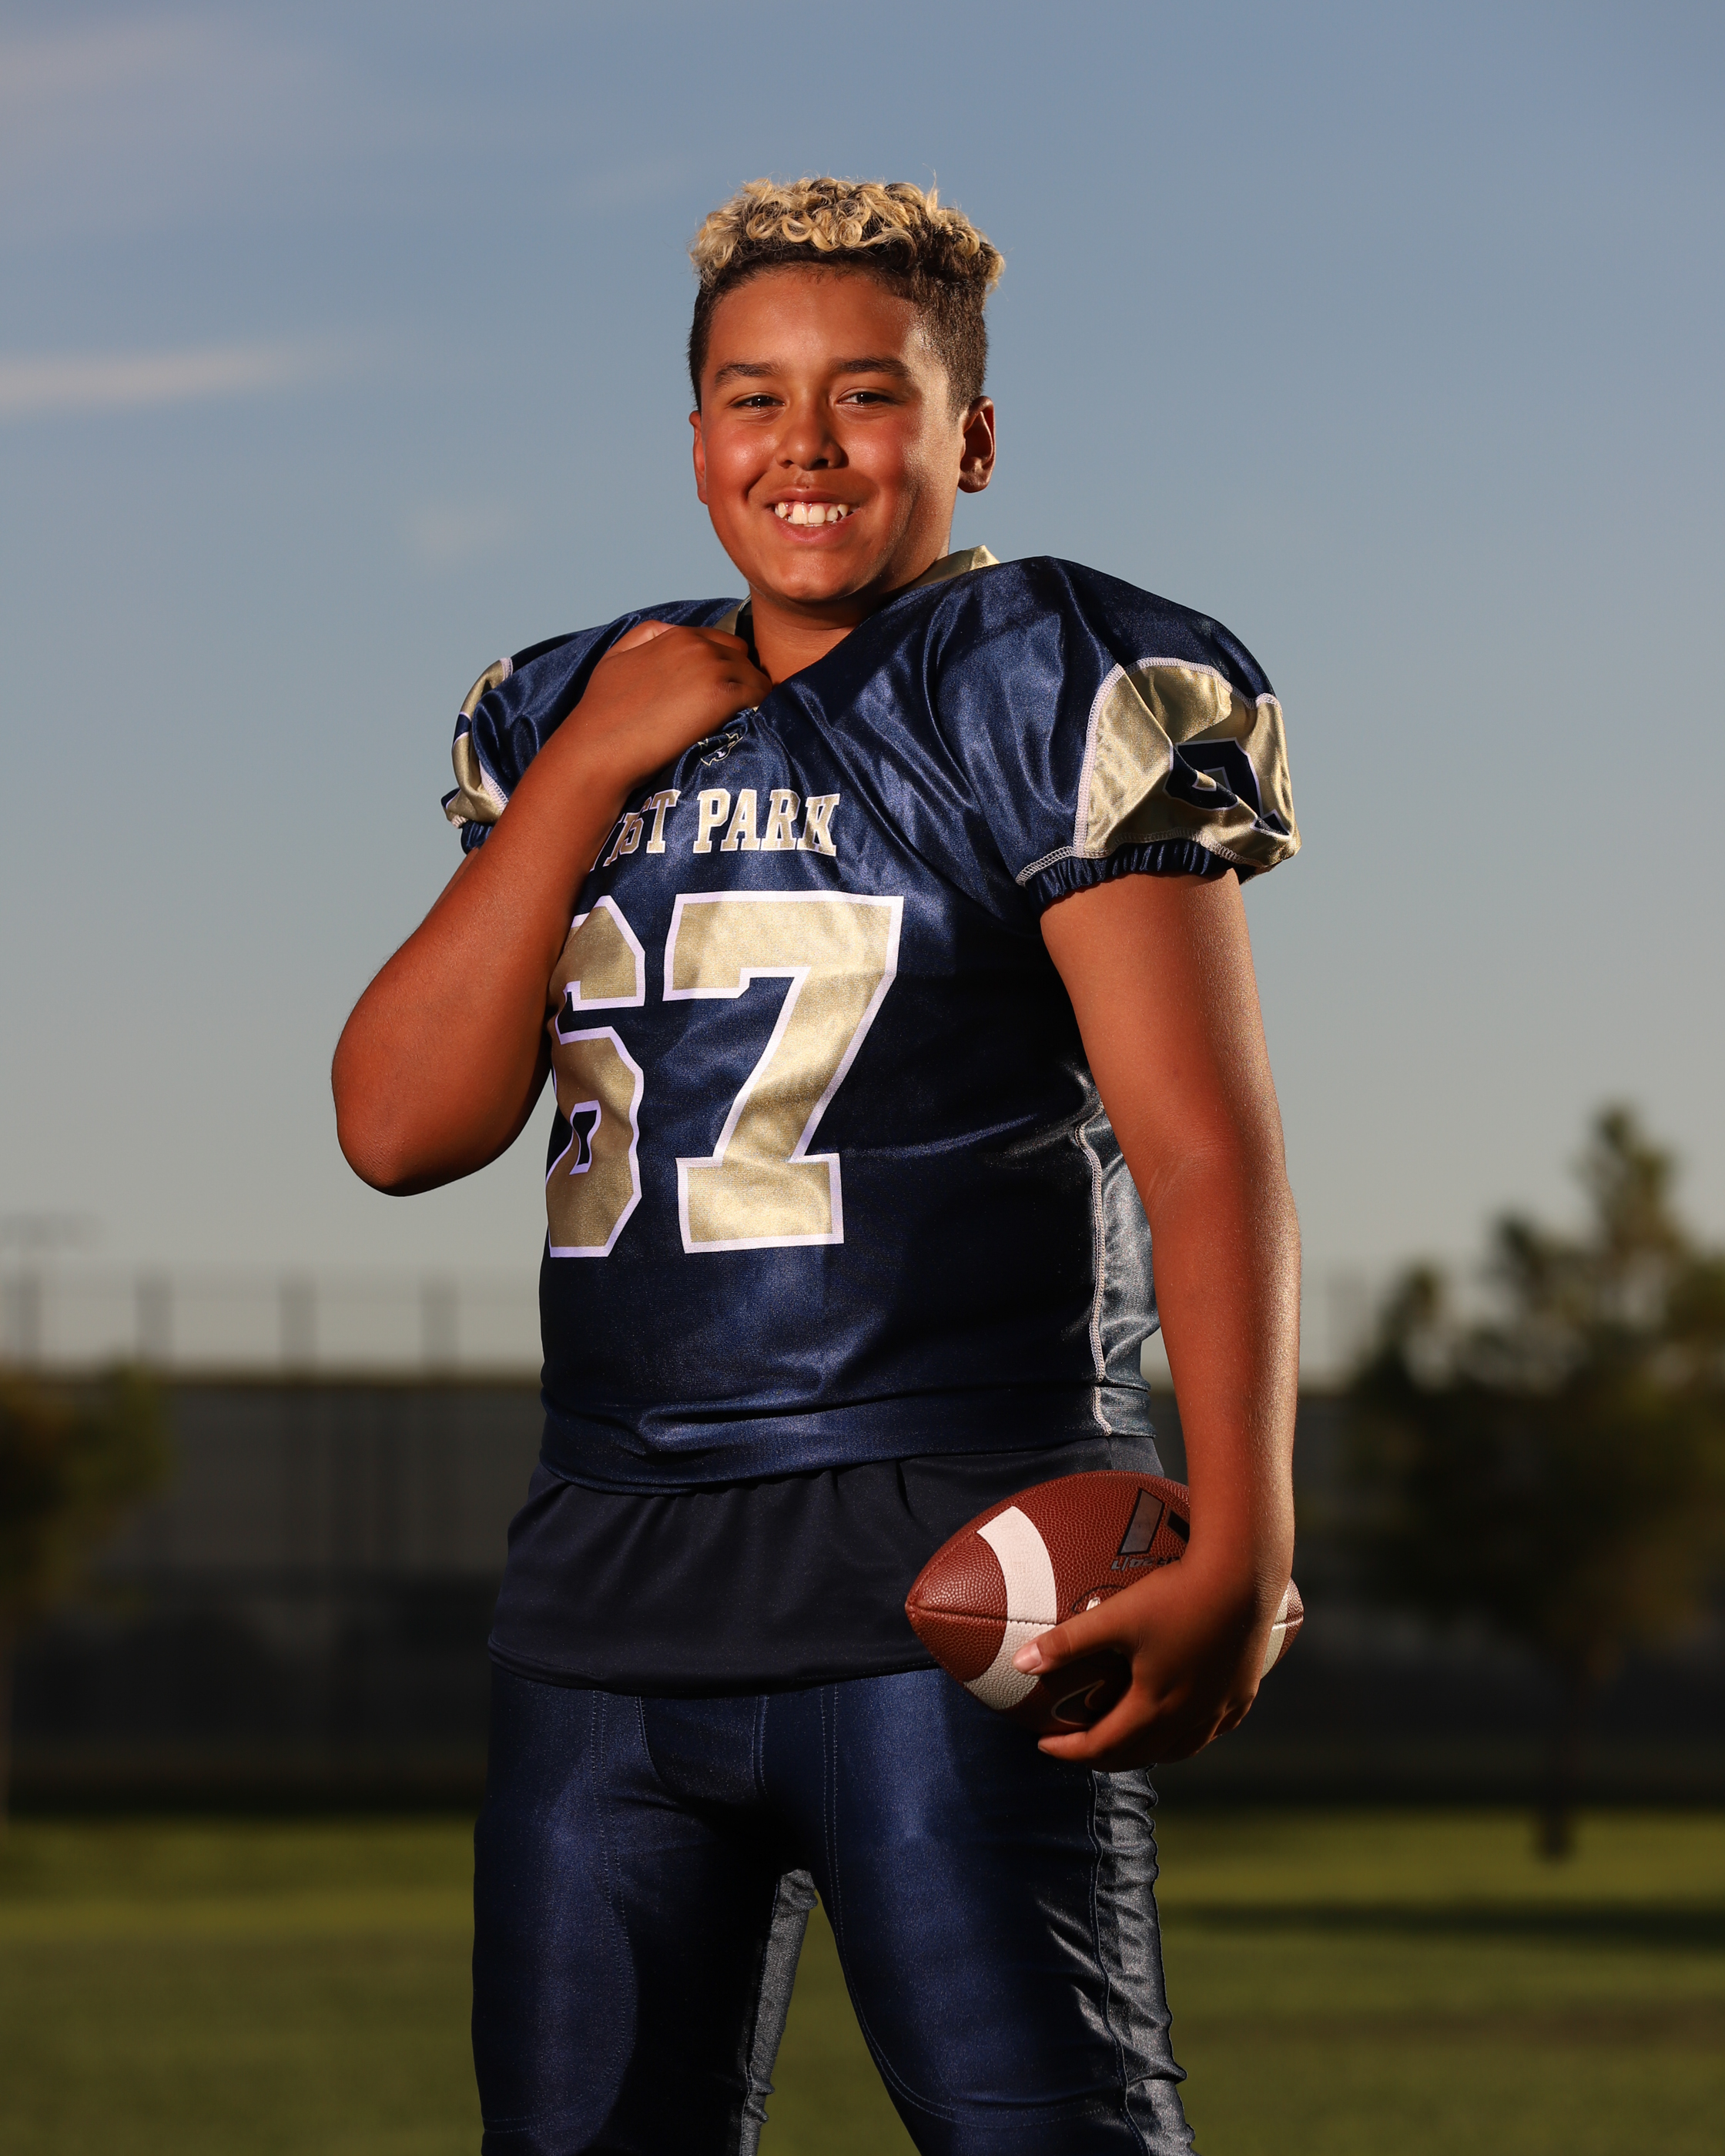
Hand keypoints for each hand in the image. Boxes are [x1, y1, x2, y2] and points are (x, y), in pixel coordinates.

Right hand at [554, 618, 771, 797]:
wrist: (600, 747)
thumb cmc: (601, 711)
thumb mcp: (615, 658)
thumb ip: (645, 637)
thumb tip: (670, 633)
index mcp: (676, 635)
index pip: (722, 644)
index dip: (724, 669)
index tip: (720, 694)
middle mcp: (698, 644)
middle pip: (742, 658)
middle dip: (740, 681)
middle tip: (734, 712)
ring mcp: (713, 667)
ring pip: (754, 678)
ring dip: (751, 699)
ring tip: (741, 724)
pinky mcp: (723, 694)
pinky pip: (760, 696)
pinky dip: (759, 711)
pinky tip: (746, 729)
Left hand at [1013, 1548, 1279, 1771]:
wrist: (1243, 1577)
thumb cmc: (1176, 1595)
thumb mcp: (1115, 1617)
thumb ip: (1067, 1642)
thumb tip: (1020, 1663)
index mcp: (1154, 1706)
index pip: (1103, 1746)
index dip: (1069, 1751)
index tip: (1043, 1744)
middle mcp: (1189, 1717)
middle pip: (1139, 1755)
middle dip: (1103, 1757)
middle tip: (1077, 1746)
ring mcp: (1219, 1708)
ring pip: (1179, 1749)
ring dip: (1145, 1752)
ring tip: (1125, 1740)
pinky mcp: (1242, 1693)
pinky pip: (1211, 1730)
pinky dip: (1186, 1736)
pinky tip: (1183, 1722)